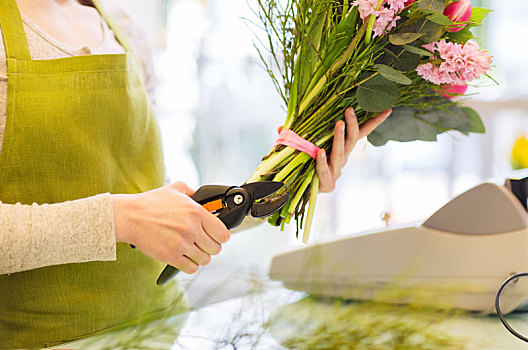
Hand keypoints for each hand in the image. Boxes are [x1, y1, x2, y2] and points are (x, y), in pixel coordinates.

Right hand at [112, 182, 230, 273]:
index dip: (221, 236)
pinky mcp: (170, 256)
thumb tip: (201, 194)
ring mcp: (182, 243)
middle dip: (211, 247)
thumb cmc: (150, 203)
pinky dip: (190, 265)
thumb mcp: (175, 189)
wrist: (130, 216)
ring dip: (201, 257)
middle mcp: (192, 228)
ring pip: (205, 260)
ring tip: (193, 251)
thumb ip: (192, 192)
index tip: (216, 236)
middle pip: (216, 249)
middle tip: (203, 244)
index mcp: (197, 212)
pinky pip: (191, 268)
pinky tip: (185, 258)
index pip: (223, 233)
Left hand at [316, 108, 391, 192]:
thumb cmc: (313, 165)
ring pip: (339, 152)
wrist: (306, 192)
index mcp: (344, 149)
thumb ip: (322, 133)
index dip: (374, 122)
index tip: (388, 110)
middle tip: (350, 108)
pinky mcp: (326, 182)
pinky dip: (322, 161)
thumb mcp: (320, 147)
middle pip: (352, 140)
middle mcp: (343, 159)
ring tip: (340, 123)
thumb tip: (320, 104)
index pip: (361, 133)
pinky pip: (324, 169)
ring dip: (339, 137)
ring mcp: (336, 171)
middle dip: (353, 123)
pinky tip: (321, 152)